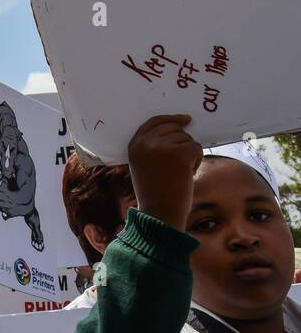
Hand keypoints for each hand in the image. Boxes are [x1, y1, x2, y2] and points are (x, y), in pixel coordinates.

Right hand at [127, 114, 201, 229]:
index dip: (171, 119)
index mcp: (134, 145)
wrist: (159, 214)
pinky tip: (188, 174)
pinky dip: (197, 160)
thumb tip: (179, 131)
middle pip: (174, 128)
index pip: (154, 121)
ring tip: (180, 173)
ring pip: (187, 139)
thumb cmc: (155, 194)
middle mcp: (146, 143)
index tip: (185, 120)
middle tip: (183, 162)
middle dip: (183, 142)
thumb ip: (152, 148)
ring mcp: (162, 147)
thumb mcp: (144, 166)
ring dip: (190, 154)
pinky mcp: (179, 154)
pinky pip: (196, 148)